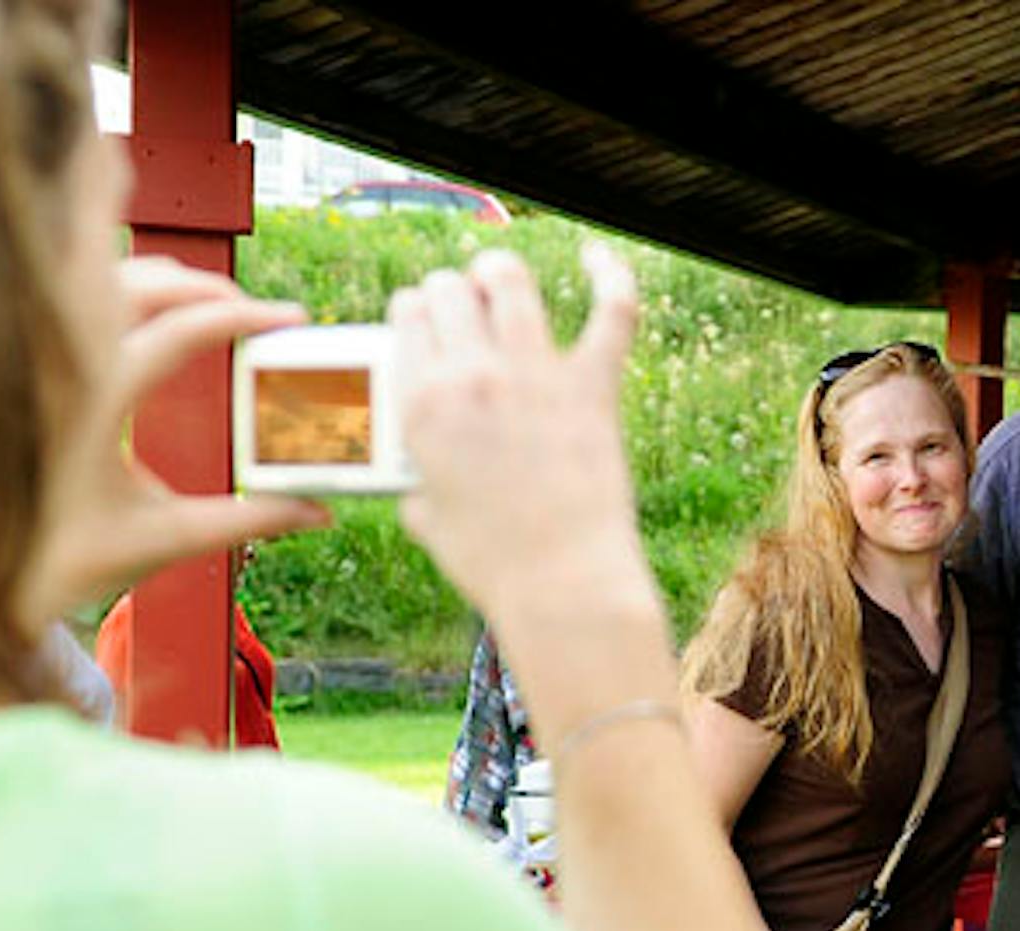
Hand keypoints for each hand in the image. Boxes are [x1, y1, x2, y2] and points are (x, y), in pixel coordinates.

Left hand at [17, 257, 329, 631]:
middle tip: (255, 311)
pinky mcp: (35, 370)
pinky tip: (156, 313)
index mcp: (93, 402)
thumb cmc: (63, 560)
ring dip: (164, 281)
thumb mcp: (168, 538)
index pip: (180, 331)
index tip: (288, 319)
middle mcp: (61, 368)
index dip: (242, 317)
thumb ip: (249, 519)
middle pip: (141, 282)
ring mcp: (42, 362)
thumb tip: (317, 512)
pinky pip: (80, 304)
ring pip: (103, 280)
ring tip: (213, 304)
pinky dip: (125, 293)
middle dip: (207, 286)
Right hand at [389, 244, 654, 626]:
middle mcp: (472, 375)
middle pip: (451, 288)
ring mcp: (535, 375)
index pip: (408, 314)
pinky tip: (599, 258)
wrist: (560, 584)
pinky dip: (610, 275)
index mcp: (422, 402)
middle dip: (453, 291)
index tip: (428, 324)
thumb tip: (418, 482)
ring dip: (501, 273)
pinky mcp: (594, 388)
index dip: (418, 311)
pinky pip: (612, 311)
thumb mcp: (425, 518)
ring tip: (502, 283)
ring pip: (510, 281)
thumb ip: (416, 483)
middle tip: (465, 310)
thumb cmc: (492, 563)